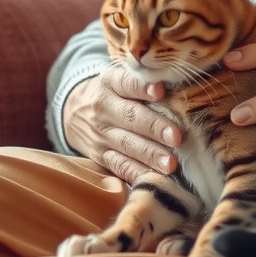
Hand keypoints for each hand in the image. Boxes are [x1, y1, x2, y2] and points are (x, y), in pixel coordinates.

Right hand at [62, 68, 181, 181]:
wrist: (74, 112)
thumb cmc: (113, 93)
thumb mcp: (120, 78)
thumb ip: (144, 80)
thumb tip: (181, 84)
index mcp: (110, 82)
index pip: (126, 83)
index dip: (143, 87)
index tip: (161, 91)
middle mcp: (103, 108)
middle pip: (130, 116)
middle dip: (154, 127)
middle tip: (176, 136)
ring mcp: (100, 134)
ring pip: (126, 144)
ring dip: (150, 154)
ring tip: (171, 163)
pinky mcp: (100, 156)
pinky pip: (119, 166)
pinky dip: (136, 173)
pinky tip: (154, 177)